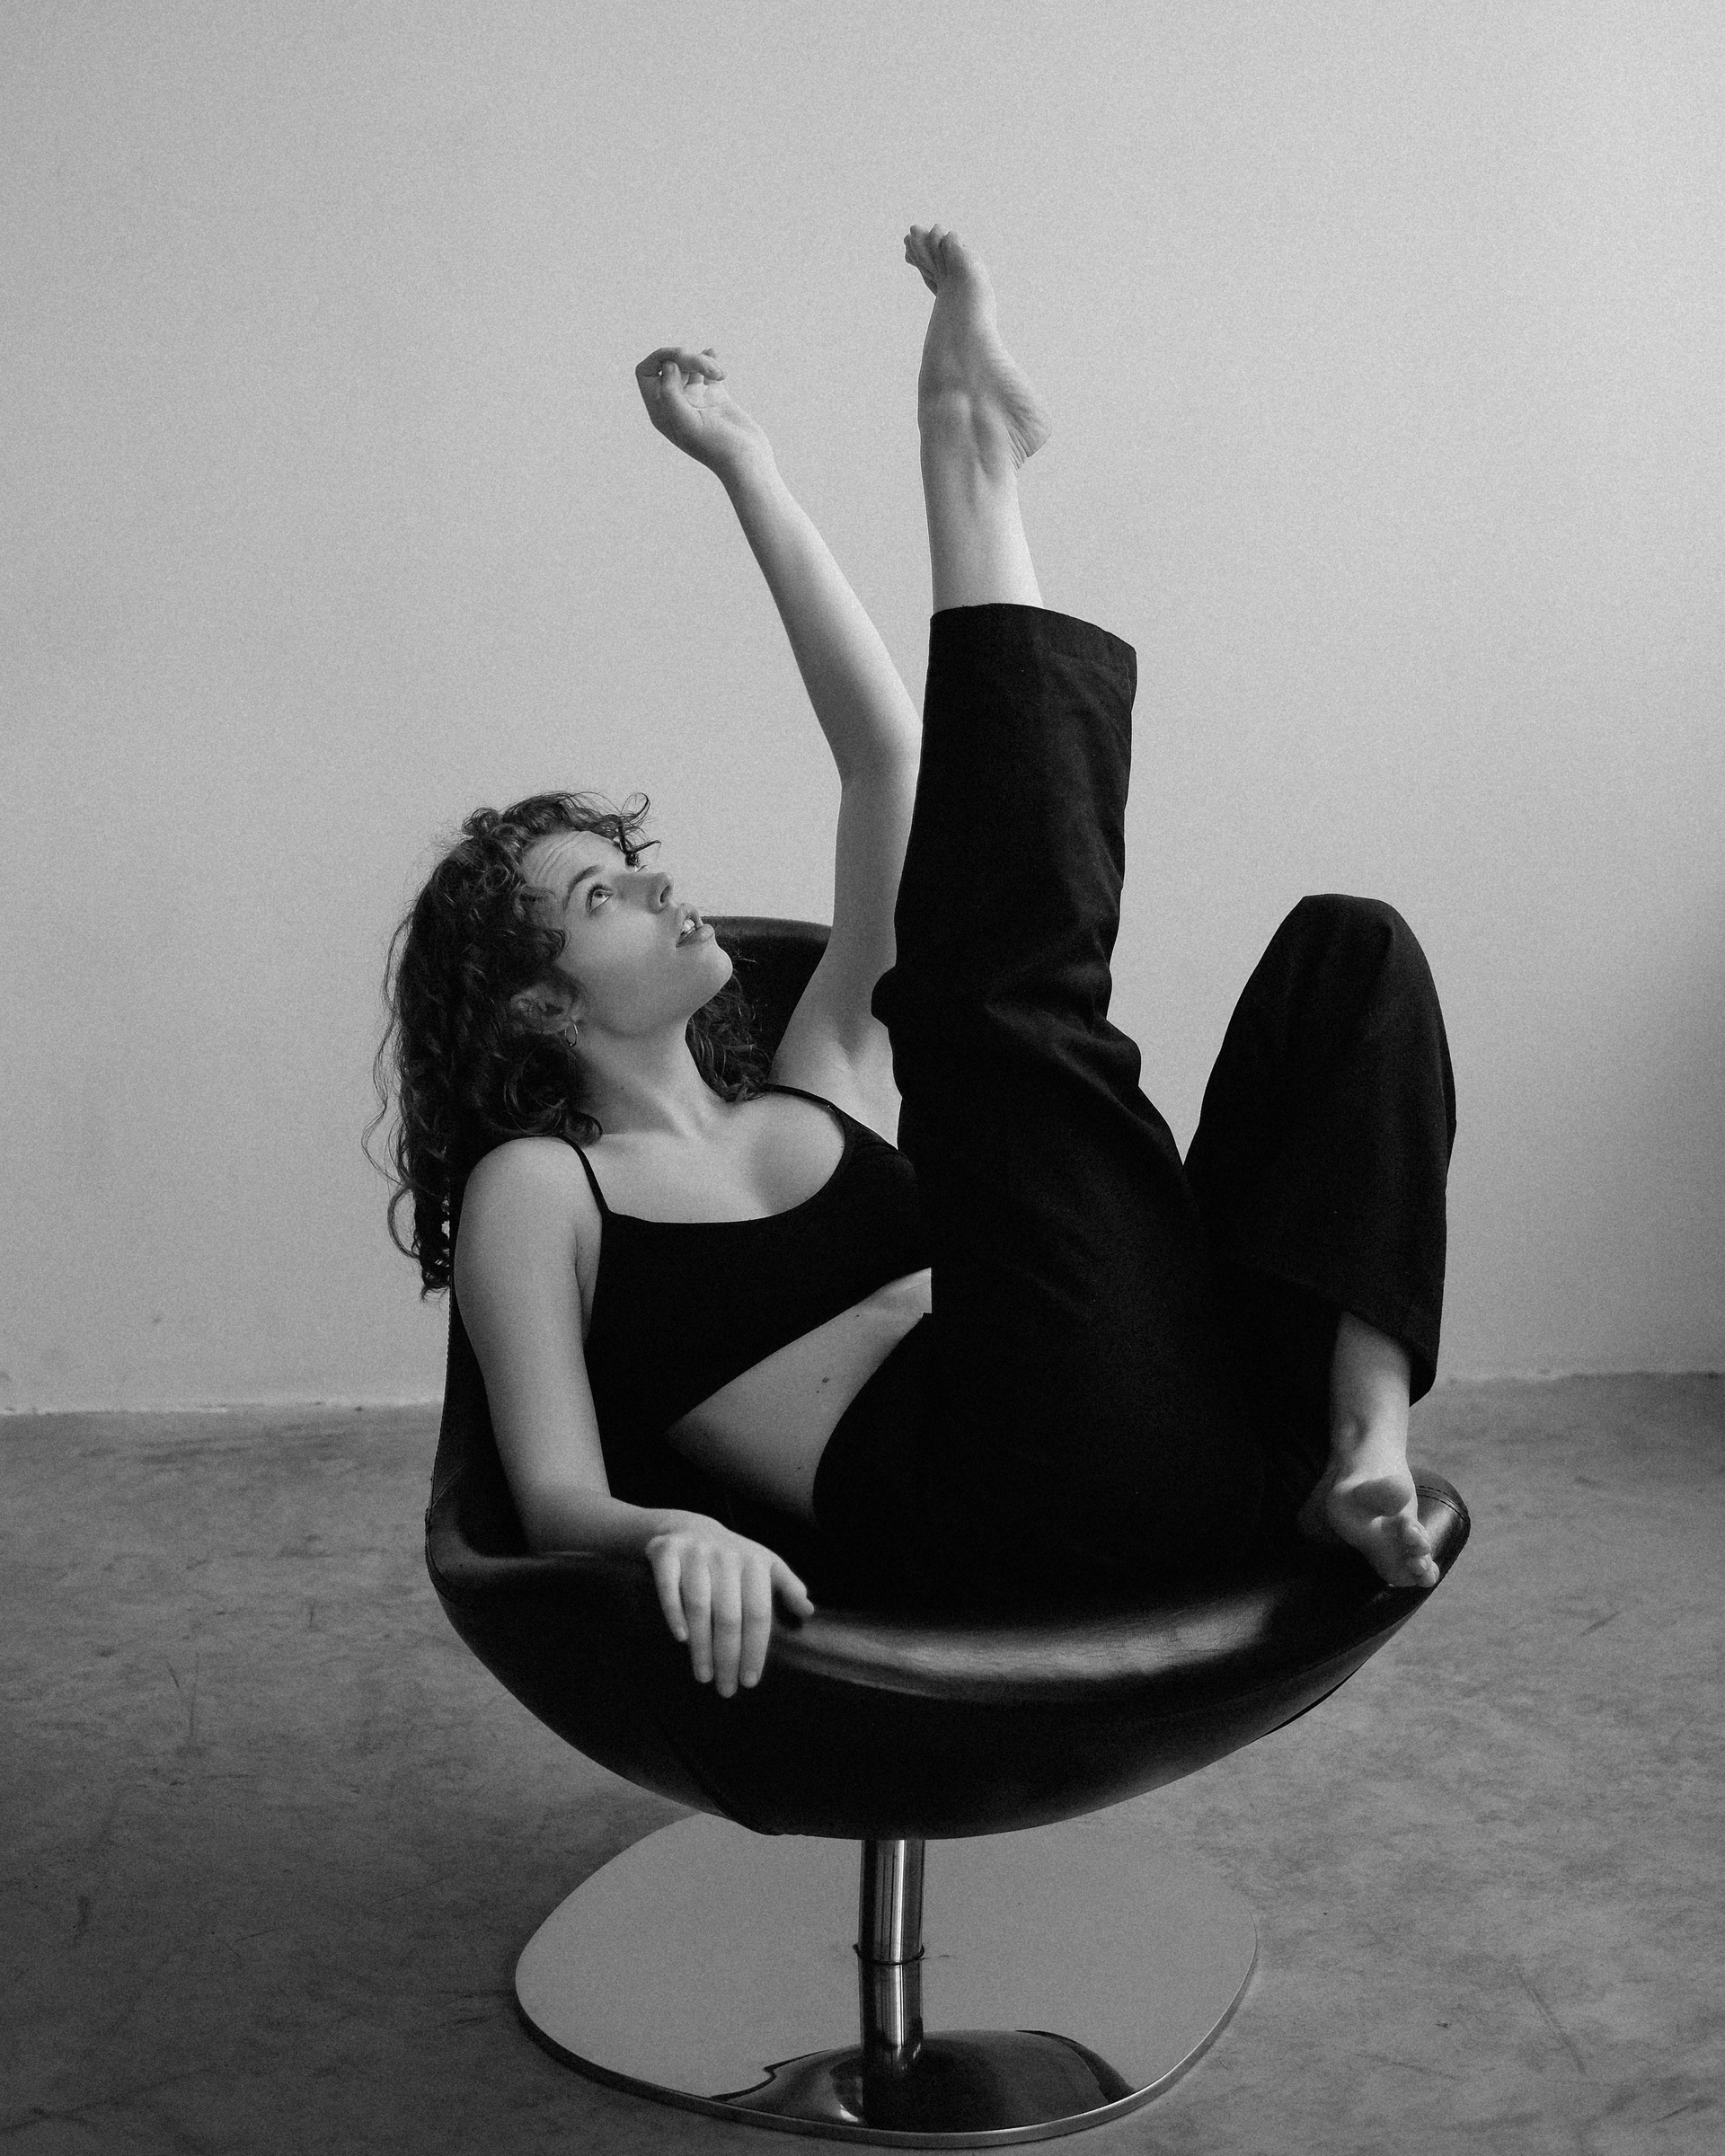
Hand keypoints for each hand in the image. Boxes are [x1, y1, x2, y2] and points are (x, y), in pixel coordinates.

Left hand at [635, 344, 772, 482]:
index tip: (679, 360)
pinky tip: (716, 357)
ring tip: (719, 374)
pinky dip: (710, 360)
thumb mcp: (687, 422)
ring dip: (702, 361)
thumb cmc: (717, 447)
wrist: (747, 462)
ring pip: (690, 366)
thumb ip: (670, 393)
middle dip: (687, 358)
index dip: (659, 358)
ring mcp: (696, 401)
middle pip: (670, 365)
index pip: (646, 373)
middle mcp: (675, 405)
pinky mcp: (715, 398)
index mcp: (662, 412)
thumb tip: (668, 364)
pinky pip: (707, 371)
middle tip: (707, 368)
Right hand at [644, 1516, 815, 1695]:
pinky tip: (681, 1640)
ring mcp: (694, 1553)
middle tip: (726, 1689)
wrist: (688, 1527)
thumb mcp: (764, 1564)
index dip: (755, 1649)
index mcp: (754, 1561)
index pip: (758, 1613)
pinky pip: (668, 1588)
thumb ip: (787, 1586)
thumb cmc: (732, 1558)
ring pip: (699, 1607)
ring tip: (704, 1676)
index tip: (750, 1681)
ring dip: (701, 1646)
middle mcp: (725, 1556)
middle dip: (728, 1657)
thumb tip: (808, 1610)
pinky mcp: (666, 1553)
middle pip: (728, 1616)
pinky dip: (674, 1614)